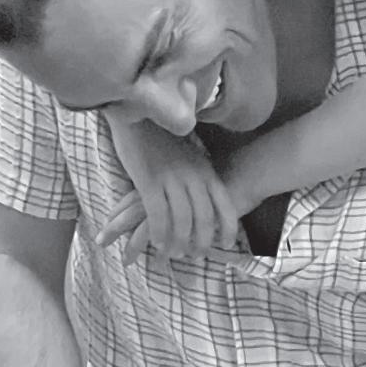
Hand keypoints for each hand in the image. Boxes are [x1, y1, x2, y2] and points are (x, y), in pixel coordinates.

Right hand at [101, 118, 236, 259]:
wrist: (137, 110)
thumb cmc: (162, 134)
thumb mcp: (189, 154)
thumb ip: (198, 173)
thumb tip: (206, 193)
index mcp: (205, 170)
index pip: (223, 205)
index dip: (228, 228)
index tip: (227, 244)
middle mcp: (192, 176)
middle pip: (203, 218)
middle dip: (201, 241)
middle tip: (196, 255)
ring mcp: (171, 179)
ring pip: (181, 221)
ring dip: (178, 242)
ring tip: (174, 253)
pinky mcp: (148, 181)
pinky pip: (157, 215)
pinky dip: (159, 233)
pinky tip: (157, 243)